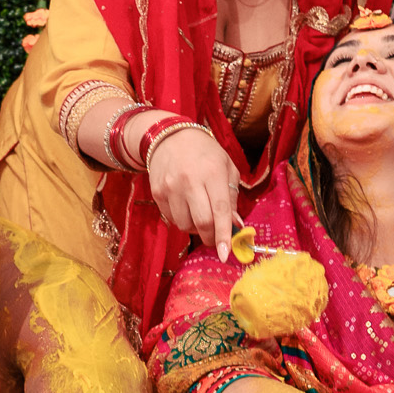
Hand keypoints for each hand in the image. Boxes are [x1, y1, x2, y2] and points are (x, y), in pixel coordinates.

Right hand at [146, 124, 240, 259]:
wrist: (170, 137)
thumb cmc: (205, 154)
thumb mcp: (226, 168)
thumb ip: (232, 197)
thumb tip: (236, 226)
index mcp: (212, 173)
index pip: (220, 211)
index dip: (224, 235)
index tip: (226, 255)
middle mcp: (190, 181)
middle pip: (202, 223)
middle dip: (211, 237)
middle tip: (215, 238)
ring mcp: (170, 188)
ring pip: (185, 225)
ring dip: (196, 229)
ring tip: (200, 216)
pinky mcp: (157, 193)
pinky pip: (172, 219)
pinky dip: (182, 220)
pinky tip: (186, 207)